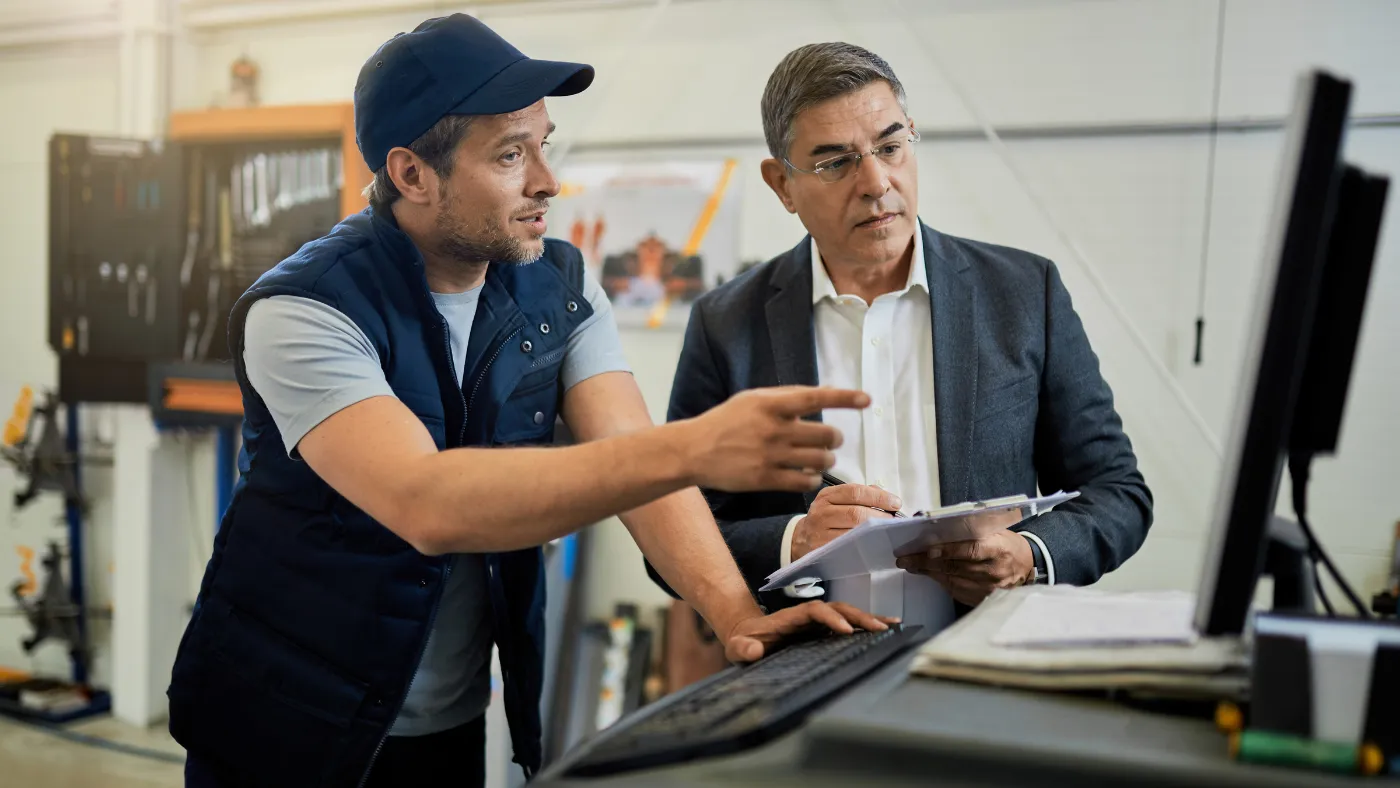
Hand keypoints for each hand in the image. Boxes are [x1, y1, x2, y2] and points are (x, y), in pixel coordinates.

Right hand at [679, 386, 868, 492]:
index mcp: (771, 404)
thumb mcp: (753, 399)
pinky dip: (812, 478)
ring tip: (822, 458)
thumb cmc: (726, 421)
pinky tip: (808, 475)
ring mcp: (770, 456)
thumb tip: (826, 393)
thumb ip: (787, 397)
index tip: (867, 400)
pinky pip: (804, 482)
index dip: (845, 398)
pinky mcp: (765, 479)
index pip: (816, 397)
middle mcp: (773, 429)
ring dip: (827, 460)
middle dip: (835, 439)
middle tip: (831, 440)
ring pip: (820, 460)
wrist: (694, 451)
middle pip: (826, 435)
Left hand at [722, 601, 900, 662]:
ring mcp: (817, 623)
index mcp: (790, 617)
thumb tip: (753, 650)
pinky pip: (848, 626)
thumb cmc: (743, 643)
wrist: (746, 637)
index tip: (844, 631)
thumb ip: (742, 649)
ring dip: (868, 619)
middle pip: (837, 608)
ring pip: (847, 615)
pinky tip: (886, 631)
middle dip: (858, 616)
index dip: (830, 618)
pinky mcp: (823, 632)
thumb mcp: (736, 648)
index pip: (814, 611)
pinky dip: (866, 627)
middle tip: (880, 628)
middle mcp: (808, 616)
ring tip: (894, 625)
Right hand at [791, 484, 901, 560]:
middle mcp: (821, 513)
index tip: (895, 503)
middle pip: (856, 513)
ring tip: (886, 531)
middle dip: (880, 517)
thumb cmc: (826, 518)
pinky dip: (865, 546)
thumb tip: (884, 494)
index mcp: (827, 496)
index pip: (855, 492)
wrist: (801, 539)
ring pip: (853, 533)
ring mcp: (821, 534)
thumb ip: (859, 495)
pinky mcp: (824, 551)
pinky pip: (849, 548)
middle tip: (893, 520)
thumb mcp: (836, 500)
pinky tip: (874, 543)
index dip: (878, 497)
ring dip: (875, 532)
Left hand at [895, 521, 1032, 605]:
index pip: (970, 550)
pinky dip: (940, 581)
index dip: (946, 551)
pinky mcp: (983, 599)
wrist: (1027, 566)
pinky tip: (929, 574)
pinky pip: (956, 591)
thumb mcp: (995, 531)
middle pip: (955, 567)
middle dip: (925, 562)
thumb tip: (938, 527)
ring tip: (910, 565)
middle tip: (904, 559)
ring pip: (952, 580)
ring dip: (928, 572)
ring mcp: (989, 589)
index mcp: (999, 549)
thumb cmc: (1007, 544)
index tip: (925, 550)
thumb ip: (971, 531)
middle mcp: (994, 571)